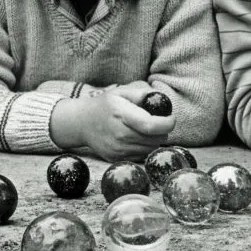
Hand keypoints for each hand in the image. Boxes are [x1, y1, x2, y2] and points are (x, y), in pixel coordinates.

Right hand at [50, 85, 174, 161]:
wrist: (80, 123)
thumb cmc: (104, 105)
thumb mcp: (121, 92)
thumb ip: (142, 94)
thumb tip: (162, 100)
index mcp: (122, 115)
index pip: (152, 126)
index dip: (167, 123)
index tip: (170, 118)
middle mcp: (119, 134)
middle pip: (156, 139)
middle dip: (162, 131)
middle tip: (157, 122)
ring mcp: (117, 149)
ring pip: (151, 149)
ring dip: (154, 140)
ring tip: (146, 130)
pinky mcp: (116, 158)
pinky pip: (141, 156)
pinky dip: (144, 148)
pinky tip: (136, 138)